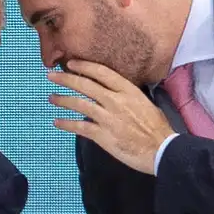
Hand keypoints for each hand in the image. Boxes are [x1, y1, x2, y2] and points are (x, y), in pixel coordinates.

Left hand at [48, 59, 173, 173]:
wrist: (161, 150)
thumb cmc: (157, 128)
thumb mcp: (146, 103)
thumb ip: (128, 96)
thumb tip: (114, 93)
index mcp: (128, 90)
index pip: (101, 72)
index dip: (83, 66)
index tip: (71, 63)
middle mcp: (115, 100)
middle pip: (85, 85)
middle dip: (65, 79)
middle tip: (51, 76)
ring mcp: (108, 118)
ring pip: (79, 104)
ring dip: (62, 100)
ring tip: (51, 98)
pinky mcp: (102, 135)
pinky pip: (80, 127)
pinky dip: (66, 124)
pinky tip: (57, 122)